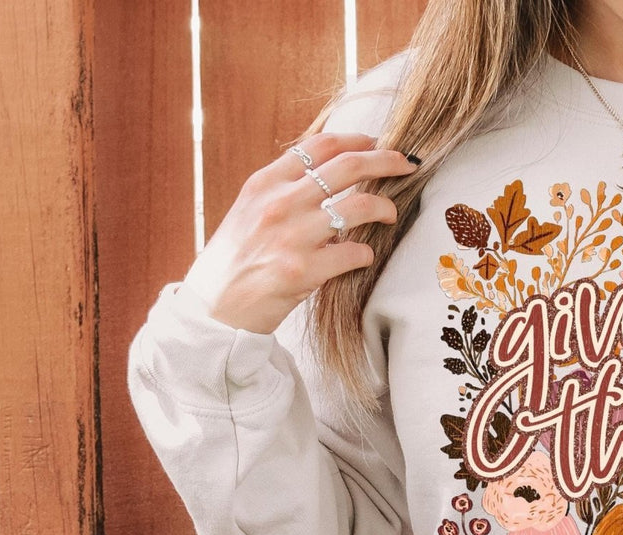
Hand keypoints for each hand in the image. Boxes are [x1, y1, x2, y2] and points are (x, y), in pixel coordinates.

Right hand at [182, 132, 417, 333]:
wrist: (215, 308)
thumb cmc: (236, 260)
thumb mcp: (250, 211)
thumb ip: (284, 191)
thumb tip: (328, 176)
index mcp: (265, 183)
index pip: (319, 146)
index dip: (357, 139)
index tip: (378, 143)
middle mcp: (280, 202)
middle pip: (348, 166)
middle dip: (387, 160)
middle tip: (408, 164)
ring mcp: (293, 235)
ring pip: (359, 205)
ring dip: (385, 207)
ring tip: (389, 215)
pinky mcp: (304, 270)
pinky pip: (355, 253)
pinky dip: (366, 255)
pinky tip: (362, 258)